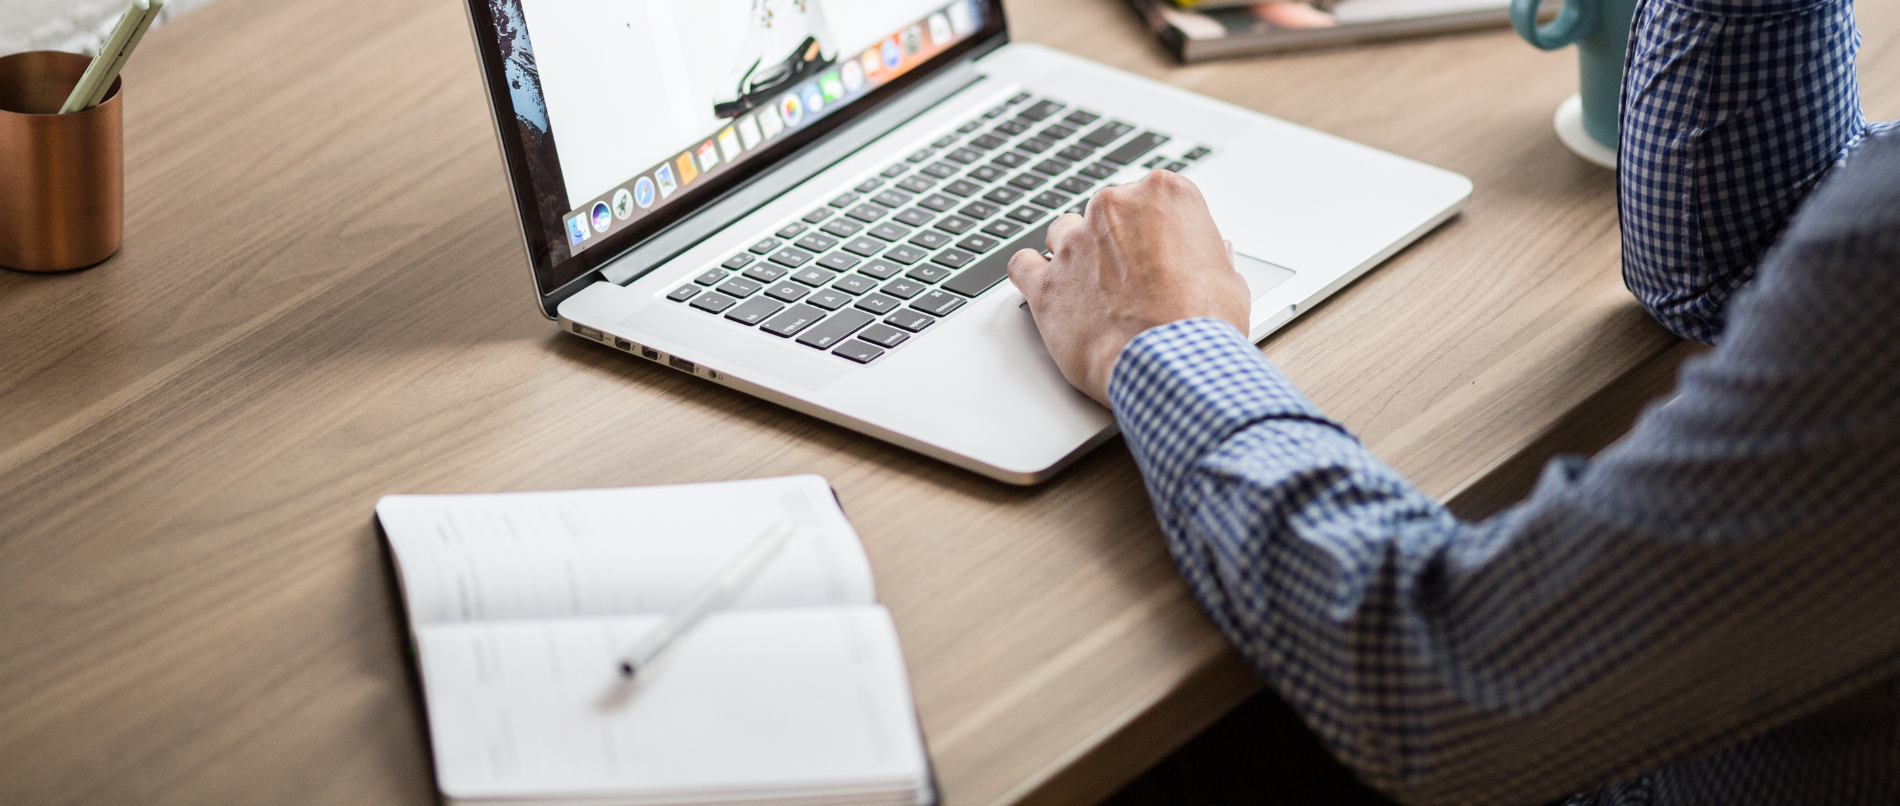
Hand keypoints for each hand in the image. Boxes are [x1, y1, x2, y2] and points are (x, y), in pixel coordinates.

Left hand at [1006, 170, 1250, 404]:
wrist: (1171, 364)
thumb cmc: (1204, 324)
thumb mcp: (1229, 280)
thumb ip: (1209, 255)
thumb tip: (1210, 253)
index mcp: (1164, 194)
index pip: (1153, 197)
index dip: (1157, 230)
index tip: (1162, 252)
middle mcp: (1114, 207)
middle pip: (1106, 212)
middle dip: (1116, 241)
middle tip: (1133, 280)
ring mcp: (1075, 242)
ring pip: (1063, 232)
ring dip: (1075, 255)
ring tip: (1094, 290)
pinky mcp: (1046, 282)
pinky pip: (1023, 265)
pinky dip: (1032, 275)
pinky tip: (1049, 290)